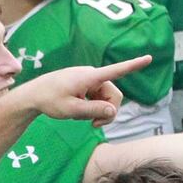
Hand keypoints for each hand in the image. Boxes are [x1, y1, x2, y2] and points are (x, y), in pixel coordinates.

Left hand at [15, 56, 150, 126]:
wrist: (33, 95)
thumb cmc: (49, 101)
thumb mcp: (71, 110)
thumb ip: (93, 111)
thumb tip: (113, 110)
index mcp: (89, 77)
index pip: (115, 70)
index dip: (133, 65)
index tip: (149, 57)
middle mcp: (91, 75)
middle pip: (113, 95)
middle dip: (108, 111)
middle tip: (95, 125)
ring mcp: (89, 80)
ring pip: (106, 98)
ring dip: (98, 110)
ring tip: (82, 118)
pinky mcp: (85, 84)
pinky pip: (97, 97)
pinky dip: (92, 107)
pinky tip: (79, 111)